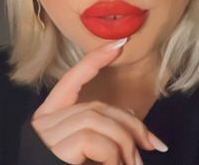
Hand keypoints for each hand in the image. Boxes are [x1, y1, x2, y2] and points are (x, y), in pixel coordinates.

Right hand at [31, 38, 167, 164]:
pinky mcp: (54, 148)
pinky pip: (94, 139)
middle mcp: (45, 120)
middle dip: (131, 123)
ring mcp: (47, 133)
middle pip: (97, 106)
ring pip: (99, 120)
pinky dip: (113, 155)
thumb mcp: (84, 153)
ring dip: (125, 144)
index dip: (94, 59)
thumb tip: (135, 124)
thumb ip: (100, 133)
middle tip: (153, 145)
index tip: (118, 44)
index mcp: (50, 116)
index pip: (72, 78)